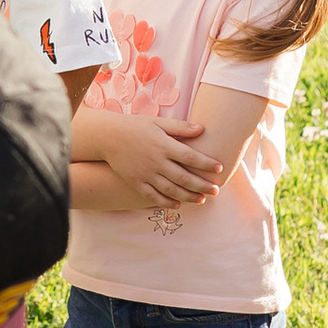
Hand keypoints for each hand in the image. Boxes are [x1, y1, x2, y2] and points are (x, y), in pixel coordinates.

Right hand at [93, 112, 222, 208]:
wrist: (108, 137)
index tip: (219, 169)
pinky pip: (153, 196)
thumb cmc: (136, 127)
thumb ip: (180, 127)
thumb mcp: (158, 122)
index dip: (206, 164)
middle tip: (216, 190)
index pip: (190, 157)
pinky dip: (166, 202)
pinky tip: (178, 204)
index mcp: (163, 145)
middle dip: (202, 186)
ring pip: (171, 190)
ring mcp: (146, 174)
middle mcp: (156, 162)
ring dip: (188, 197)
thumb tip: (202, 128)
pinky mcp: (136, 182)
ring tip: (202, 200)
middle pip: (184, 178)